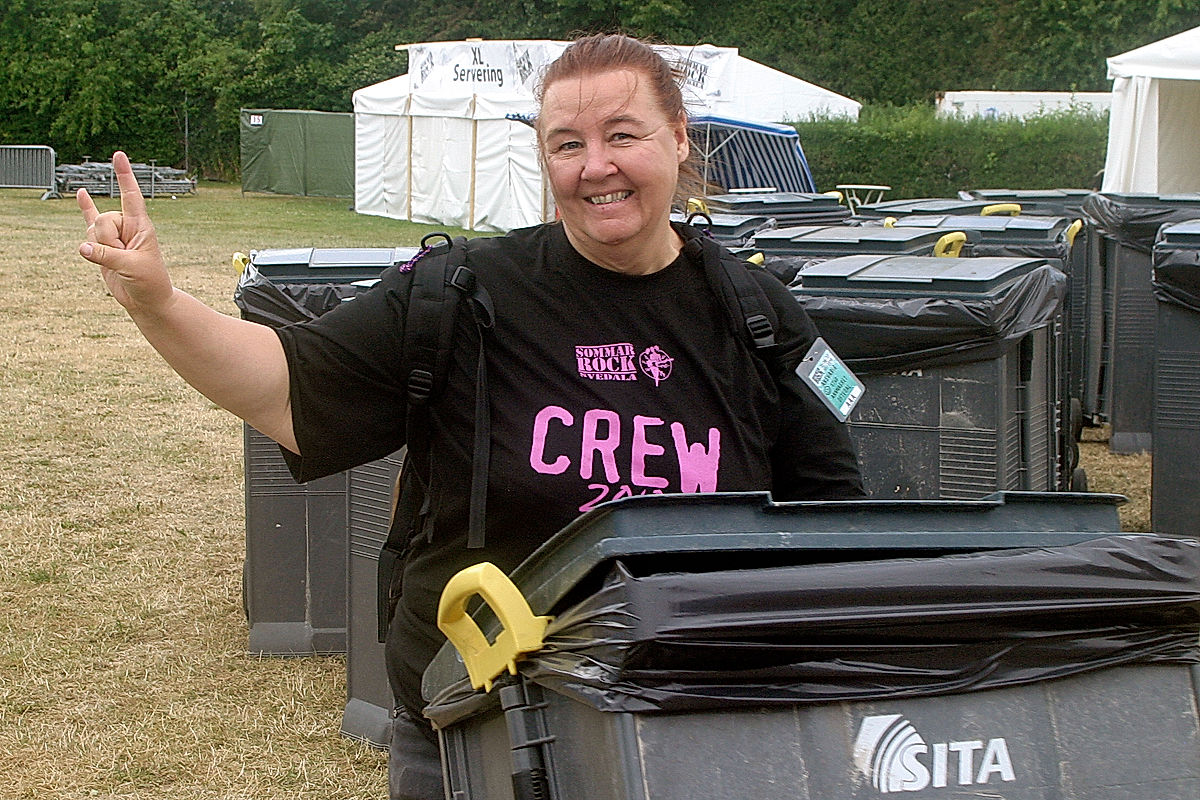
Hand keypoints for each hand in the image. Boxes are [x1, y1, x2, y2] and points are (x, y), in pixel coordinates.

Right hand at [78, 151, 172, 314]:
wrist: (147, 300)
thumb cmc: (149, 282)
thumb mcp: (131, 267)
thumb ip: (105, 256)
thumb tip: (82, 248)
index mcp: (141, 226)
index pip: (131, 195)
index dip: (125, 176)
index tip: (119, 155)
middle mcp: (127, 226)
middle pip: (103, 220)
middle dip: (107, 241)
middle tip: (123, 257)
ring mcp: (114, 235)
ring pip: (92, 231)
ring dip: (99, 249)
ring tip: (117, 261)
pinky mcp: (102, 245)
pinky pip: (89, 223)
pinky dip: (84, 209)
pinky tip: (81, 194)